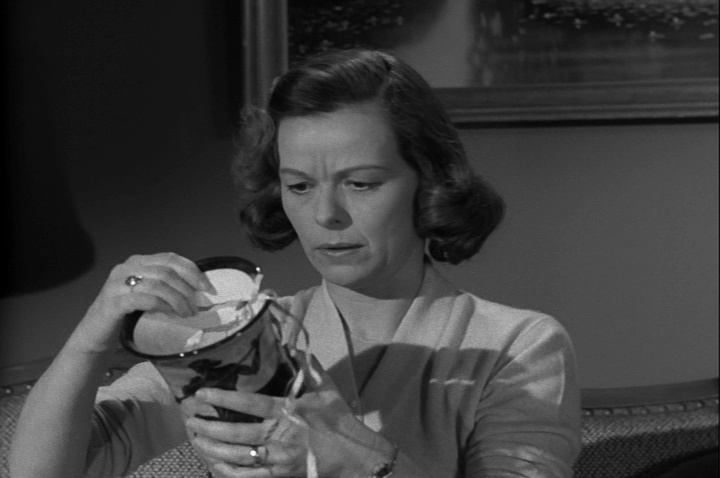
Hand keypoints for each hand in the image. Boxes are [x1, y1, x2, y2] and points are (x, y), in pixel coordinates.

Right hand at [68, 252, 213, 354]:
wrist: (95, 333)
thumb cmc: (127, 313)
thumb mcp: (148, 293)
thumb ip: (166, 285)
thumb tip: (199, 290)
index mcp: (138, 261)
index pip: (171, 258)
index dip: (193, 271)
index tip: (208, 288)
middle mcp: (126, 268)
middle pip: (167, 271)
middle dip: (187, 290)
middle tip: (196, 307)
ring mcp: (117, 284)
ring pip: (157, 284)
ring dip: (178, 300)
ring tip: (187, 314)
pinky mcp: (112, 302)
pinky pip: (144, 299)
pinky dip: (162, 305)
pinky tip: (170, 314)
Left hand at [186, 355, 391, 477]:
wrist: (356, 455)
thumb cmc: (340, 420)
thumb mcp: (327, 389)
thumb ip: (308, 368)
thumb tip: (292, 346)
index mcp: (290, 412)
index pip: (251, 404)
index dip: (224, 399)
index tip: (202, 394)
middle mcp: (282, 436)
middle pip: (238, 434)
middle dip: (210, 428)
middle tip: (190, 421)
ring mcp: (280, 459)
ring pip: (239, 457)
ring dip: (214, 450)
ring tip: (196, 441)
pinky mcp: (282, 475)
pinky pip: (249, 477)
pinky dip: (229, 473)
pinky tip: (214, 466)